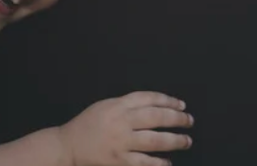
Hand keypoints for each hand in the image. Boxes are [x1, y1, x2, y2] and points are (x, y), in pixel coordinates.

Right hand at [57, 91, 193, 165]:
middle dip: (177, 118)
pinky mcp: (118, 160)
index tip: (181, 105)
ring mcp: (121, 142)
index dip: (168, 100)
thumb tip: (155, 105)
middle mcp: (121, 121)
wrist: (67, 146)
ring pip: (154, 140)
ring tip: (186, 141)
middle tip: (189, 121)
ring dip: (174, 140)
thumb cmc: (87, 125)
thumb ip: (128, 104)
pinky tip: (167, 162)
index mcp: (118, 105)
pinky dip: (158, 162)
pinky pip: (143, 162)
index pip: (149, 98)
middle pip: (156, 117)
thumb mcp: (106, 105)